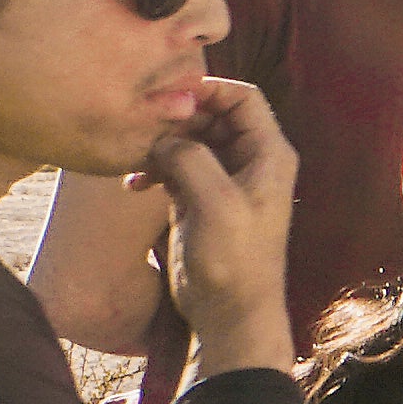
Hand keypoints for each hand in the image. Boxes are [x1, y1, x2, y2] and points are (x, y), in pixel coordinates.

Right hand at [143, 78, 300, 369]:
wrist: (229, 312)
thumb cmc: (236, 261)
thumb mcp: (217, 205)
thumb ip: (194, 160)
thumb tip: (166, 137)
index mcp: (269, 154)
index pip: (243, 98)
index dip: (208, 90)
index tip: (167, 96)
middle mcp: (250, 161)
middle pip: (211, 116)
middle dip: (176, 119)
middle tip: (141, 130)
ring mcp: (223, 180)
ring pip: (189, 141)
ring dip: (160, 144)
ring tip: (134, 159)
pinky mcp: (198, 200)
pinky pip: (174, 167)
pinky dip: (154, 169)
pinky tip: (133, 185)